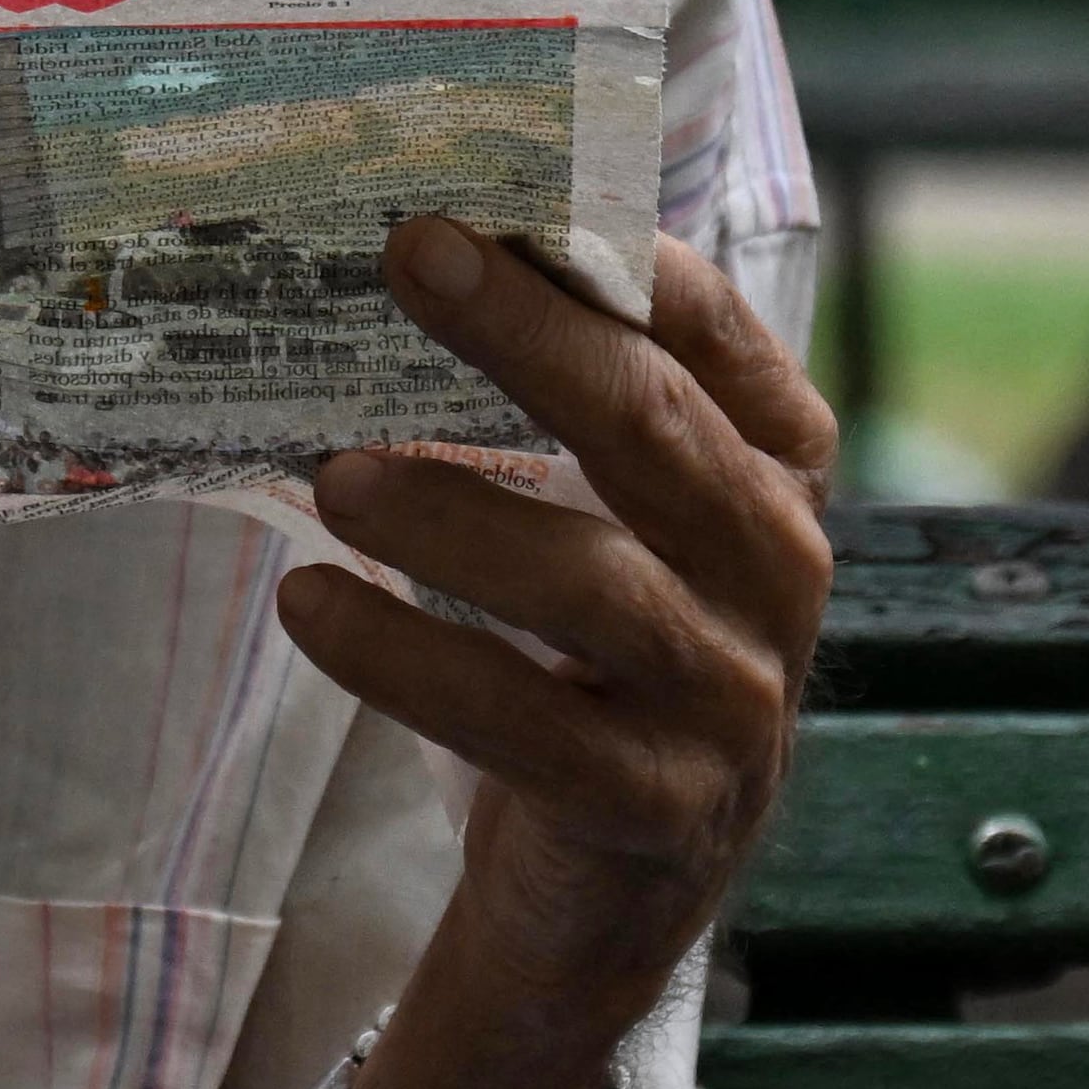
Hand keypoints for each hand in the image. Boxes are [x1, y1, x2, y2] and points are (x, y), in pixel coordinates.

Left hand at [278, 224, 837, 1022]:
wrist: (603, 898)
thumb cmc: (584, 663)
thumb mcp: (599, 521)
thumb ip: (553, 404)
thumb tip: (408, 247)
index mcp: (770, 481)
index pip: (724, 342)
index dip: (627, 261)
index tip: (507, 190)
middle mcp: (775, 577)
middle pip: (658, 433)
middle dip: (532, 336)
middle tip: (410, 253)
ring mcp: (729, 702)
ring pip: (598, 587)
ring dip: (458, 515)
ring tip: (335, 474)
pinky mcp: (651, 808)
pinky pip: (529, 726)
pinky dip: (410, 659)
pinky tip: (313, 606)